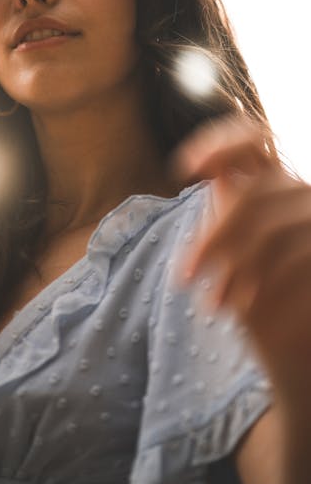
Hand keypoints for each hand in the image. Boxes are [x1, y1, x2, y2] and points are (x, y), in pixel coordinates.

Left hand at [174, 116, 310, 400]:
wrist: (299, 346)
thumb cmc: (262, 293)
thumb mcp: (236, 249)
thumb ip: (231, 211)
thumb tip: (215, 179)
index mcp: (275, 184)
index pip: (255, 137)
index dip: (221, 142)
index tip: (183, 168)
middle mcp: (301, 194)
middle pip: (253, 195)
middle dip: (212, 240)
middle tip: (183, 278)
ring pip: (272, 231)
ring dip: (233, 270)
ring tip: (212, 304)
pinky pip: (296, 258)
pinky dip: (263, 285)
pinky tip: (243, 310)